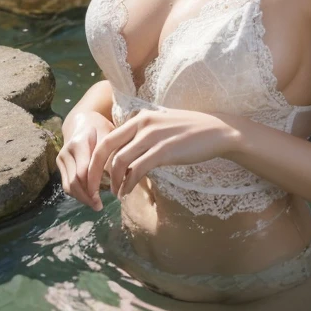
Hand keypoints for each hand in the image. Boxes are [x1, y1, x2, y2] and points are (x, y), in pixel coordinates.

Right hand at [57, 111, 115, 210]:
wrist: (83, 120)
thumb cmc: (101, 128)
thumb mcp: (110, 136)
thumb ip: (113, 155)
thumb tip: (121, 178)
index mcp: (80, 142)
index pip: (83, 172)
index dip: (92, 188)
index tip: (102, 200)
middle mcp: (67, 150)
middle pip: (74, 182)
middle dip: (86, 197)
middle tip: (99, 206)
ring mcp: (61, 157)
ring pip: (68, 185)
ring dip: (81, 197)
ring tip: (95, 204)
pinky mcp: (60, 163)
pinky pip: (66, 183)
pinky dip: (77, 192)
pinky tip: (88, 196)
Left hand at [86, 106, 235, 202]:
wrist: (217, 131)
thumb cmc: (189, 131)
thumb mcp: (161, 126)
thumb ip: (142, 135)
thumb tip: (124, 156)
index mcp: (139, 116)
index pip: (107, 138)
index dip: (96, 160)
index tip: (94, 177)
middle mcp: (142, 122)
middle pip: (105, 148)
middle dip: (94, 172)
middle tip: (93, 190)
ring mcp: (152, 136)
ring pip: (119, 162)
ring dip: (113, 182)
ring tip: (115, 193)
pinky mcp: (163, 150)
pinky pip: (136, 170)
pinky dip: (128, 184)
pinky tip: (127, 192)